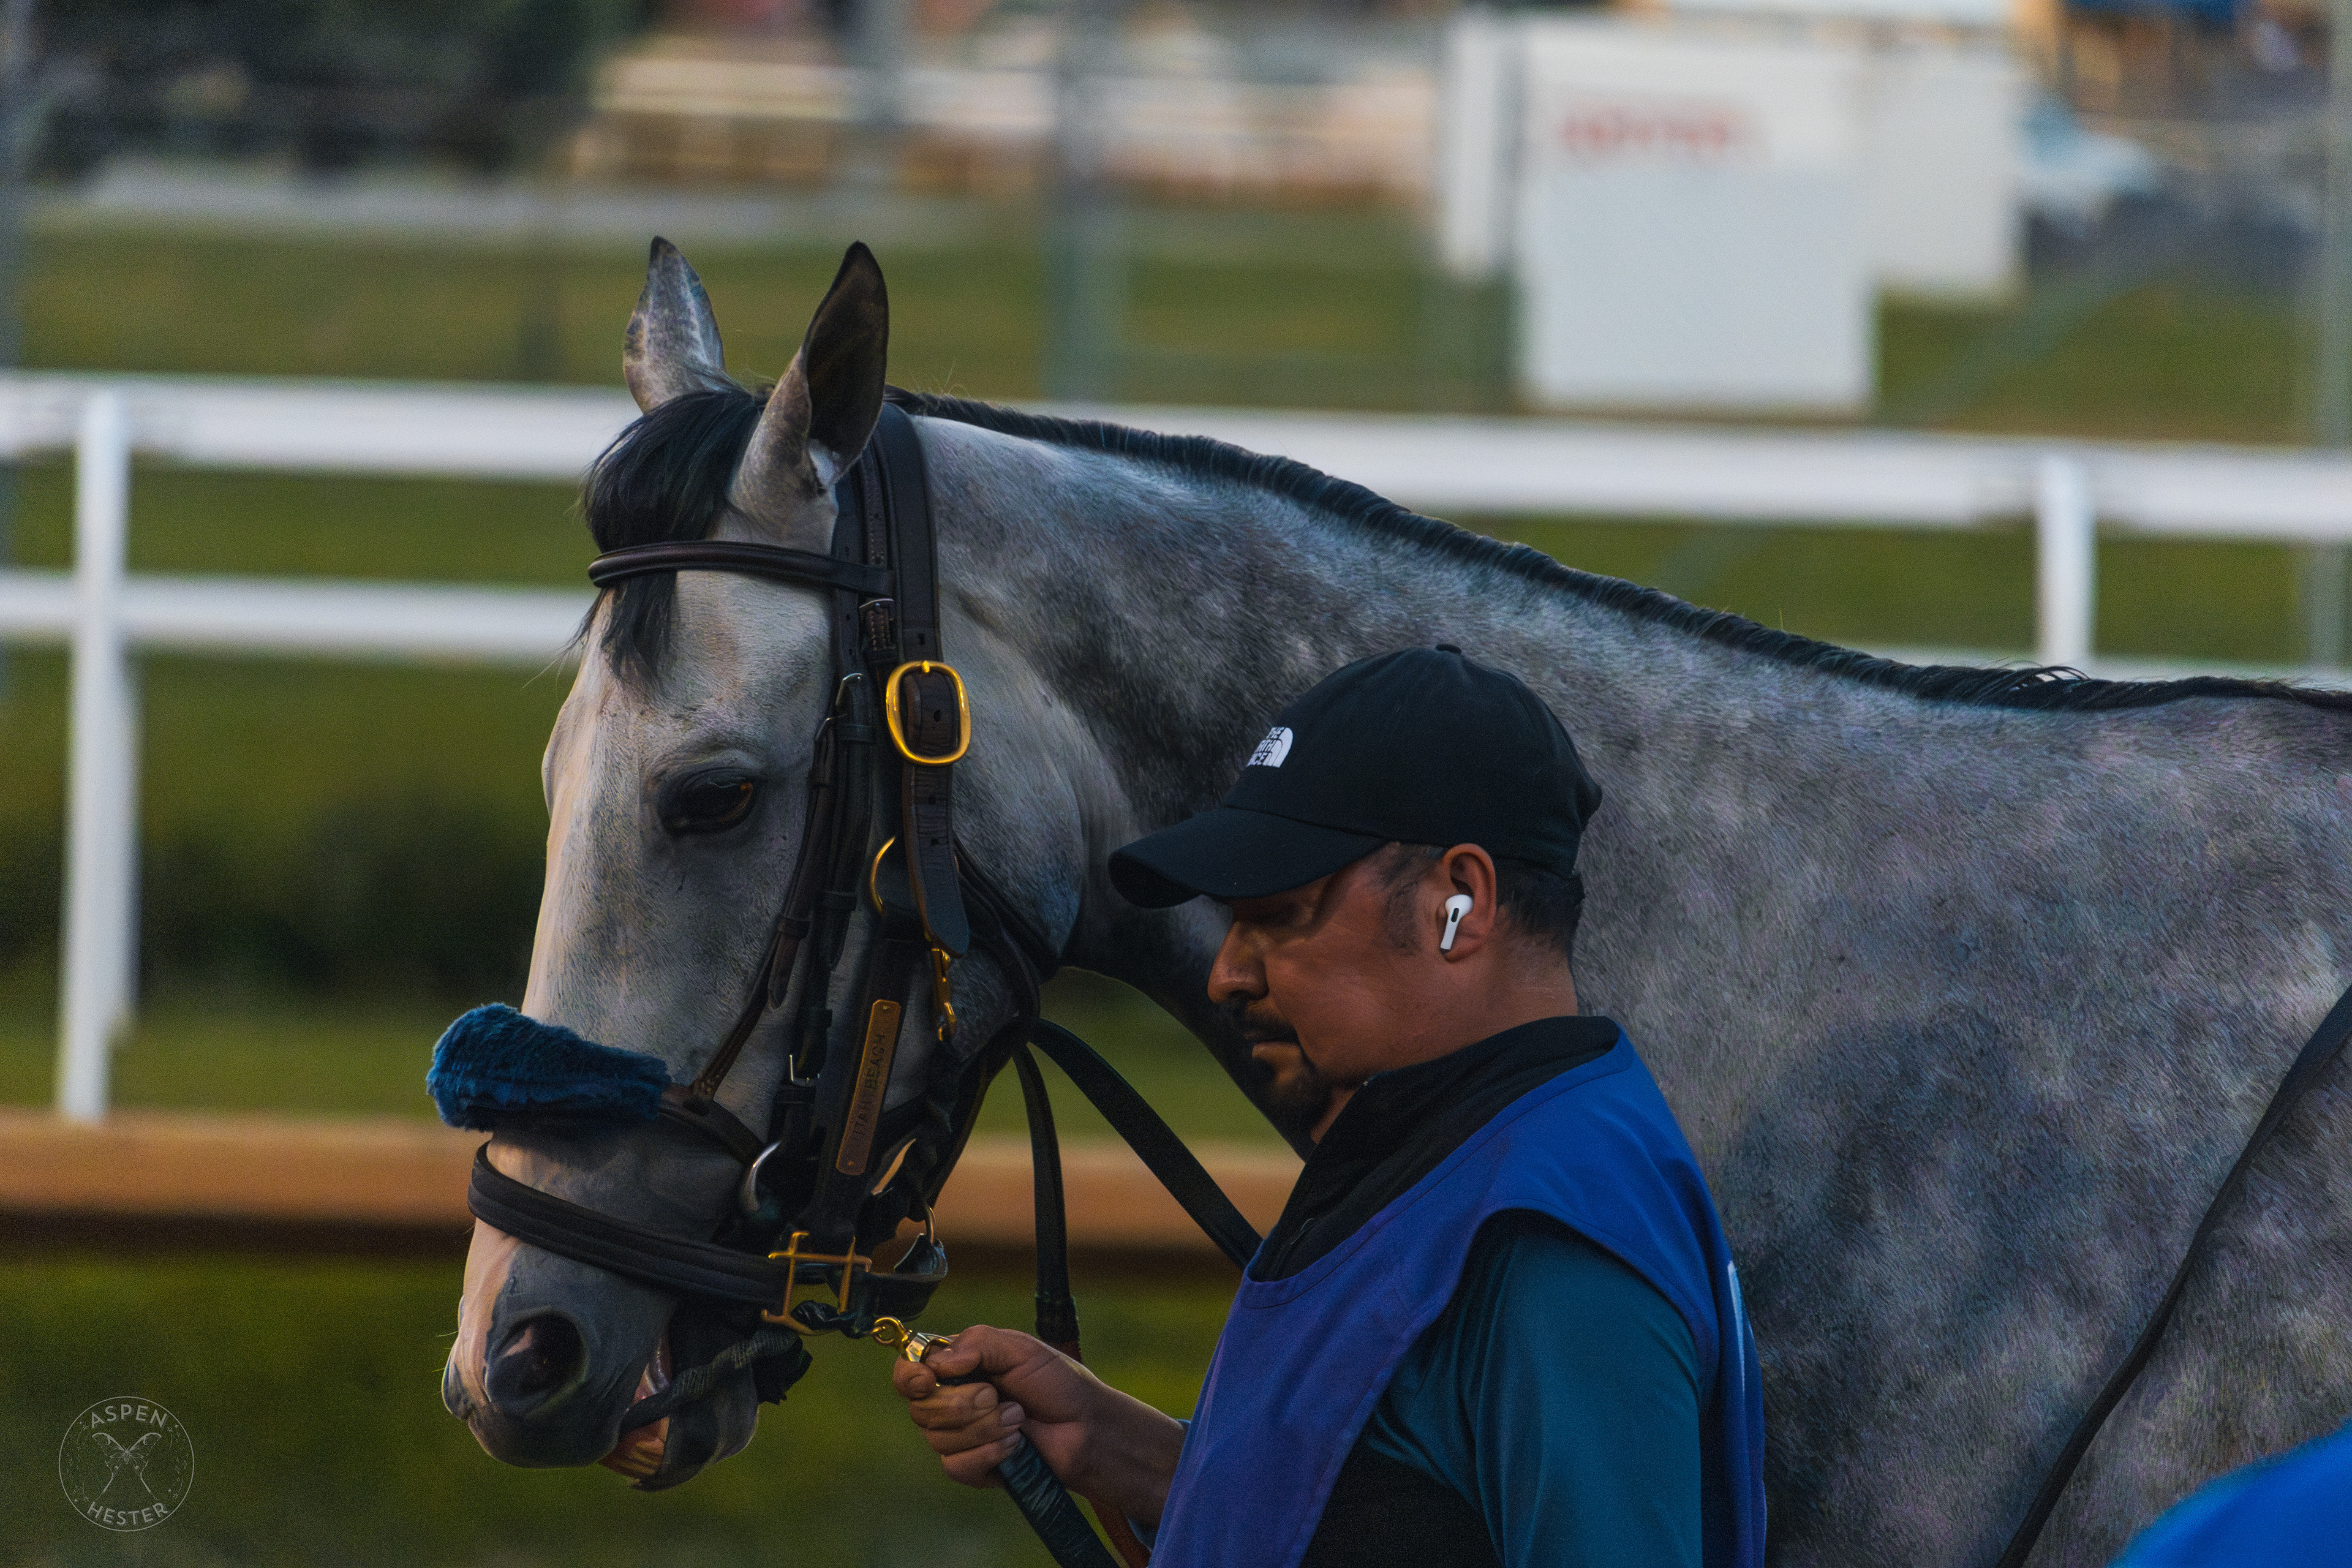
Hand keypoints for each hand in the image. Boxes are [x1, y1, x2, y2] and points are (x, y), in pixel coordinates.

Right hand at [891, 1323, 1186, 1526]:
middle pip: (921, 1407)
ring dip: (984, 1427)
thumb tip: (938, 1362)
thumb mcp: (1020, 1349)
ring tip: (1018, 1419)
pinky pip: (956, 1465)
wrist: (1086, 1429)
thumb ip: (977, 1343)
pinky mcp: (970, 1468)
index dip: (909, 1375)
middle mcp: (950, 1399)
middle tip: (1001, 1397)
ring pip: (937, 1437)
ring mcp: (957, 1436)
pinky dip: (989, 1452)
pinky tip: (1015, 1446)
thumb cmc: (1057, 1383)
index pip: (910, 1369)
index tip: (927, 1380)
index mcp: (957, 1365)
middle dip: (965, 1403)